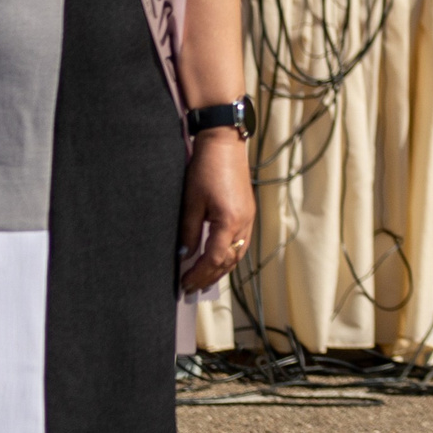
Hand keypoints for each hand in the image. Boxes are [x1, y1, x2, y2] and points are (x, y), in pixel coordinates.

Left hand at [177, 130, 255, 293]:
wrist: (224, 143)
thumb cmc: (206, 169)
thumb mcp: (191, 202)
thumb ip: (189, 232)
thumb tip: (186, 255)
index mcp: (230, 222)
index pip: (214, 259)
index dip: (198, 274)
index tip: (184, 284)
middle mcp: (244, 223)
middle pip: (229, 261)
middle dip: (210, 277)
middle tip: (191, 288)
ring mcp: (248, 218)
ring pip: (238, 254)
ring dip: (221, 269)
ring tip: (204, 279)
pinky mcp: (247, 212)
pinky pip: (241, 243)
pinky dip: (229, 256)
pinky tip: (217, 259)